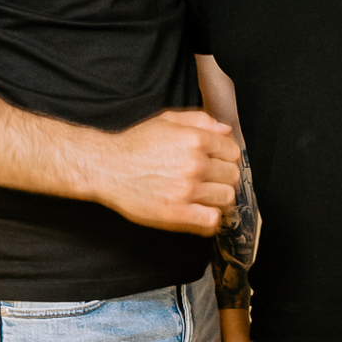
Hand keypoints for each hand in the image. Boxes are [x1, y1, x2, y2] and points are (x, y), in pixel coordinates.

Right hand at [99, 109, 239, 234]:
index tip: (218, 163)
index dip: (227, 157)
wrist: (107, 167)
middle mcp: (194, 164)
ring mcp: (186, 190)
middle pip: (233, 176)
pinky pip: (211, 220)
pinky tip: (200, 212)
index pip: (233, 152)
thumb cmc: (135, 145)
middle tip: (210, 180)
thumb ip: (200, 121)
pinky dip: (210, 218)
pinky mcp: (177, 212)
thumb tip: (226, 130)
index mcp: (194, 139)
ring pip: (226, 198)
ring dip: (218, 198)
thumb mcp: (167, 121)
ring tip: (205, 196)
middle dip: (223, 177)